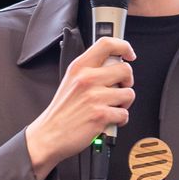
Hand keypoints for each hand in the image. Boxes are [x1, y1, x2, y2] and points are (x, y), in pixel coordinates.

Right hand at [24, 37, 134, 179]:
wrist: (49, 134)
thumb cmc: (61, 111)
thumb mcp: (70, 80)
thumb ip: (90, 70)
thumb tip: (113, 65)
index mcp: (79, 67)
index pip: (107, 44)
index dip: (124, 46)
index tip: (129, 54)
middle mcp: (87, 79)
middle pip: (125, 69)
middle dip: (127, 81)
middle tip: (119, 89)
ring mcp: (94, 97)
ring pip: (129, 93)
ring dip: (124, 103)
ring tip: (111, 107)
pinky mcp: (100, 115)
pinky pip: (124, 114)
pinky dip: (120, 120)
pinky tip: (108, 120)